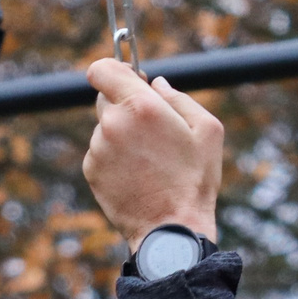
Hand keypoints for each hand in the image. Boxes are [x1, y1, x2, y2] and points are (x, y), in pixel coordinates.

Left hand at [82, 60, 222, 250]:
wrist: (171, 230)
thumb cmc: (194, 180)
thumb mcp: (206, 131)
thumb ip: (179, 98)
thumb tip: (157, 83)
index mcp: (141, 106)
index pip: (103, 69)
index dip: (112, 70)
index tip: (125, 78)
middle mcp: (113, 123)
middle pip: (104, 98)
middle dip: (123, 106)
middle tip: (149, 128)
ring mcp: (98, 148)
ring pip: (104, 128)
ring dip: (120, 135)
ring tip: (149, 161)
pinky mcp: (91, 170)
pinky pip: (100, 152)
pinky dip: (114, 158)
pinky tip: (137, 175)